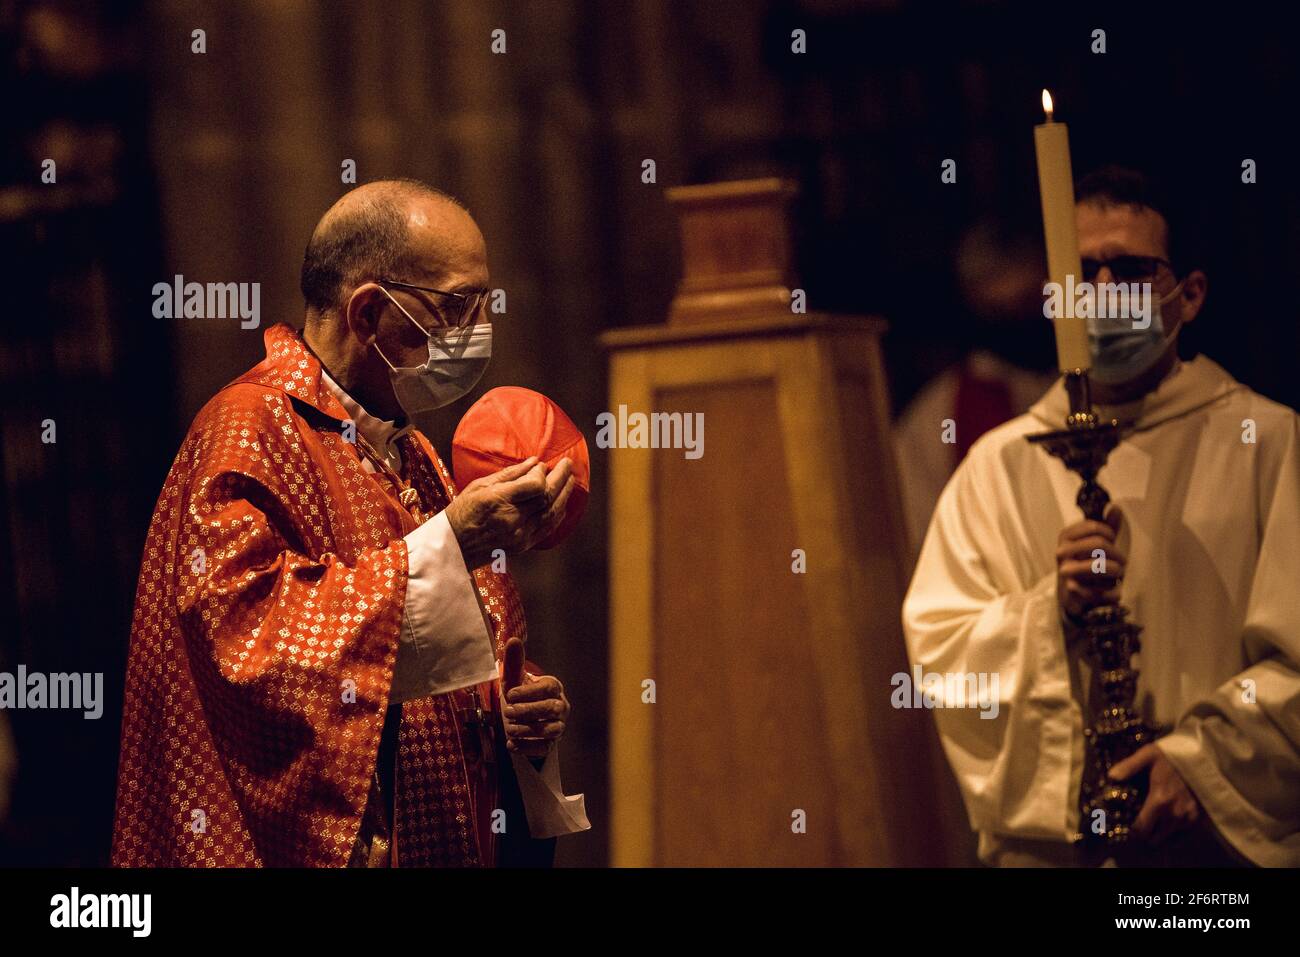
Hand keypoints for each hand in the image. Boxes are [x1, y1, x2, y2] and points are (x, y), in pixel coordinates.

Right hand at [444, 456, 574, 568]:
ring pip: (551, 512)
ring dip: (564, 494)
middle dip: (561, 478)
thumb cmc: (462, 512)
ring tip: (571, 480)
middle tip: (568, 464)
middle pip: (546, 496)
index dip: (542, 474)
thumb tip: (534, 462)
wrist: (453, 547)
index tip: (542, 465)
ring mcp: (519, 534)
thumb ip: (509, 474)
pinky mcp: (523, 546)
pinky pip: (547, 528)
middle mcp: (512, 519)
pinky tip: (563, 504)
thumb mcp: (479, 486)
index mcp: (498, 501)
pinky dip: (558, 514)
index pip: (534, 485)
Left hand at [500, 638, 568, 759]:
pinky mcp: (550, 744)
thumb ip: (514, 661)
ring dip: (528, 730)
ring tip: (509, 729)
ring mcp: (558, 726)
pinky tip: (511, 744)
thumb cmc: (520, 695)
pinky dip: (527, 748)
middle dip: (529, 711)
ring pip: (551, 730)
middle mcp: (560, 706)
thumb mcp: (515, 678)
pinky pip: (544, 748)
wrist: (522, 719)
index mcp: (554, 687)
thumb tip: (512, 640)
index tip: (510, 694)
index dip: (530, 691)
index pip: (548, 688)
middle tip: (508, 711)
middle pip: (552, 709)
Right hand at [1056, 505, 1125, 620]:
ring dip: (1118, 572)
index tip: (1111, 542)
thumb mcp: (1093, 544)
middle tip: (1122, 563)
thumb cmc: (1084, 564)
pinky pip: (1106, 588)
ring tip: (1118, 576)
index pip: (1095, 527)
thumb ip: (1106, 526)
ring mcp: (1066, 572)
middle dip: (1118, 555)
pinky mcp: (1073, 591)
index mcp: (1065, 536)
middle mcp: (1062, 553)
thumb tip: (1116, 507)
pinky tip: (1111, 592)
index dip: (1110, 534)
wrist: (1069, 595)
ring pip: (1105, 567)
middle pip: (1100, 544)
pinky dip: (1114, 593)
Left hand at [1110, 743, 1201, 843]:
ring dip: (1158, 835)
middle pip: (1154, 839)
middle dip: (1144, 835)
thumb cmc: (1173, 755)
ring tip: (1151, 824)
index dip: (1132, 832)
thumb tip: (1111, 777)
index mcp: (1159, 801)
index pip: (1141, 829)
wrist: (1203, 757)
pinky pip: (1183, 836)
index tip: (1126, 826)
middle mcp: (1175, 814)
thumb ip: (1129, 767)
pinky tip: (1165, 823)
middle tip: (1138, 824)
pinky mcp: (1199, 819)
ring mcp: (1189, 818)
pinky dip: (1173, 834)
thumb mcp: (1148, 755)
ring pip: (1168, 840)